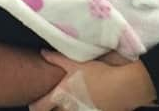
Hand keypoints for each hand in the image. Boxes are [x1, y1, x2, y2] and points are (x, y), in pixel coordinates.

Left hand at [29, 50, 155, 110]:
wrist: (124, 86)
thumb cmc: (100, 73)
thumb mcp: (76, 62)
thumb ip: (57, 58)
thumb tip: (43, 53)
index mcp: (62, 95)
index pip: (39, 107)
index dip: (35, 105)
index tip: (35, 101)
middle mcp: (69, 109)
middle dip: (50, 109)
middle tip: (52, 101)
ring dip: (66, 109)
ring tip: (70, 101)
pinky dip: (80, 109)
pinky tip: (85, 102)